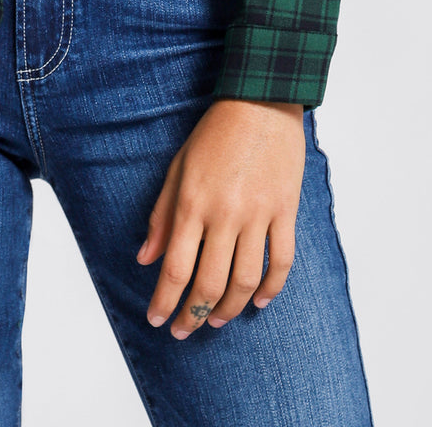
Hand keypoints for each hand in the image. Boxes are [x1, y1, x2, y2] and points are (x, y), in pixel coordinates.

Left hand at [137, 99, 304, 337]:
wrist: (260, 102)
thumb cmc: (214, 133)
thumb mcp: (178, 168)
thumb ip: (162, 215)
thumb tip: (146, 258)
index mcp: (193, 203)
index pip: (175, 267)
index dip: (164, 300)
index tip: (156, 320)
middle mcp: (225, 214)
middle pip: (209, 282)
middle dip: (193, 315)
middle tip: (184, 330)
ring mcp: (259, 215)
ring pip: (245, 280)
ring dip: (229, 308)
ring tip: (216, 319)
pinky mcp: (285, 211)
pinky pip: (281, 261)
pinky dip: (271, 288)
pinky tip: (260, 302)